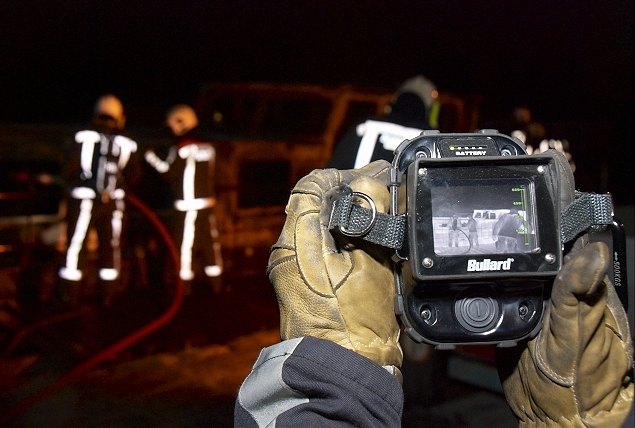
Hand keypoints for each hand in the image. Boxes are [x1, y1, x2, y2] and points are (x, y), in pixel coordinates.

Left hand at [267, 160, 402, 374]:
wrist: (343, 368)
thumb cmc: (354, 324)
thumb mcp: (370, 262)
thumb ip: (369, 217)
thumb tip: (369, 184)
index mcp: (295, 241)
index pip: (310, 186)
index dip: (342, 174)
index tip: (371, 176)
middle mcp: (287, 252)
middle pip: (314, 204)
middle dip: (348, 194)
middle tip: (381, 192)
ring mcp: (293, 269)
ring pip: (319, 226)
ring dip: (347, 216)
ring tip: (379, 214)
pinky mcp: (303, 284)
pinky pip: (321, 247)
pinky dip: (343, 238)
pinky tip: (368, 241)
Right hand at [496, 150, 632, 425]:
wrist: (554, 413)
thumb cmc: (581, 378)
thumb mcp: (578, 335)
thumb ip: (579, 294)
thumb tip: (591, 250)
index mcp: (582, 279)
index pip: (573, 222)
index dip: (562, 187)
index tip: (548, 157)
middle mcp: (557, 280)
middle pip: (540, 226)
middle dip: (524, 192)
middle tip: (504, 164)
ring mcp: (533, 291)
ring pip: (513, 248)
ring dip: (497, 221)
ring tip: (480, 192)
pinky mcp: (509, 306)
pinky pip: (492, 277)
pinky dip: (477, 261)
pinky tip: (464, 248)